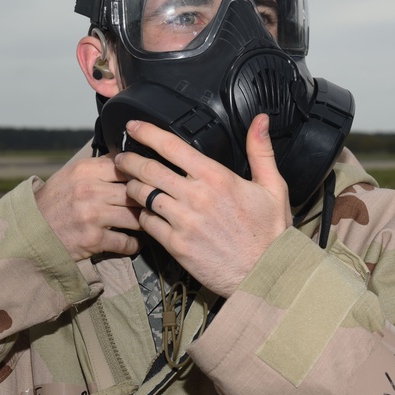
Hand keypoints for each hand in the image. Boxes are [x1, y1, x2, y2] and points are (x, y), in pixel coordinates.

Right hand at [34, 155, 141, 261]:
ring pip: (136, 217)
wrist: (30, 231)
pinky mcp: (94, 239)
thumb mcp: (71, 175)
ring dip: (144, 222)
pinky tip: (134, 242)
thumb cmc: (54, 202)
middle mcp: (90, 190)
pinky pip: (126, 242)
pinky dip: (133, 244)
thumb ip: (98, 167)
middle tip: (154, 205)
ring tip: (146, 223)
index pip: (126, 166)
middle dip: (147, 200)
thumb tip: (127, 159)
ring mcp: (93, 215)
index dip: (141, 174)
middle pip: (135, 191)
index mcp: (85, 170)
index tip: (149, 181)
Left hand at [114, 115, 291, 296]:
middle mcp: (196, 196)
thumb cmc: (270, 232)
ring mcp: (184, 222)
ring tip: (128, 183)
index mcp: (217, 177)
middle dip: (129, 160)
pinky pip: (147, 223)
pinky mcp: (176, 245)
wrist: (266, 274)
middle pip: (149, 169)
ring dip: (131, 187)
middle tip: (120, 157)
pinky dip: (142, 215)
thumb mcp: (273, 187)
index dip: (147, 133)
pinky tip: (143, 212)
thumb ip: (261, 151)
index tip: (133, 126)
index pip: (173, 147)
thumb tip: (260, 120)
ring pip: (143, 196)